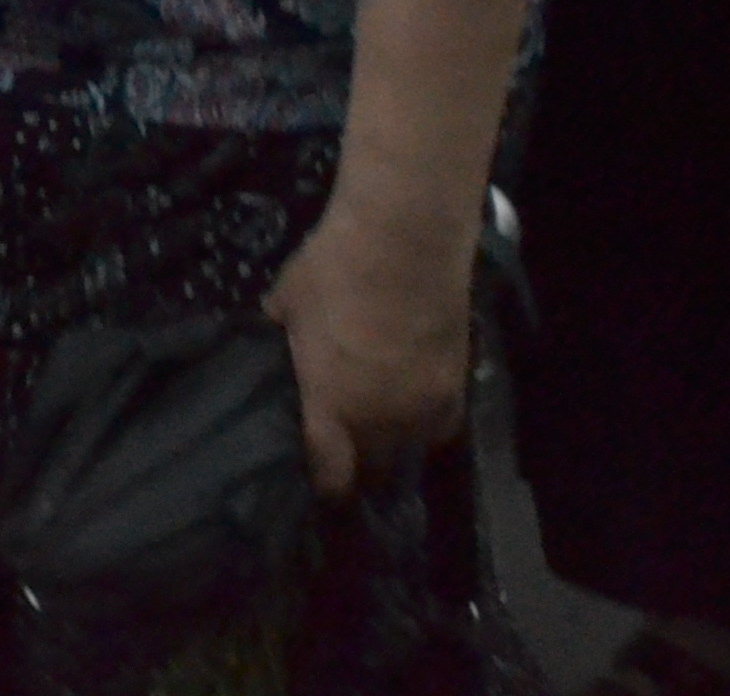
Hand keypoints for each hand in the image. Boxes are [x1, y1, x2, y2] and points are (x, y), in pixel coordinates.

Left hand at [266, 195, 475, 498]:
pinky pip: (440, 428)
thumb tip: (274, 334)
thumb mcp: (287, 302)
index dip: (323, 486)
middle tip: (346, 458)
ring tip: (380, 442)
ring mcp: (422, 408)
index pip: (330, 476)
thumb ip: (282, 334)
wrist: (404, 242)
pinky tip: (414, 413)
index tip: (316, 482)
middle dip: (357, 473)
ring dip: (393, 452)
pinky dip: (425, 428)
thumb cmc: (333, 269)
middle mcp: (380, 422)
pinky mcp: (456, 388)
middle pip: (372, 473)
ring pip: (409, 454)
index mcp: (331, 407)